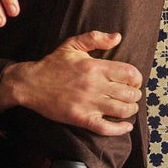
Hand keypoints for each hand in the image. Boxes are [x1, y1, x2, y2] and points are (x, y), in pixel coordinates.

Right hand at [0, 31, 142, 135]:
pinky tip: (125, 127)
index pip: (130, 74)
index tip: (133, 81)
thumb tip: (117, 37)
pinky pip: (106, 128)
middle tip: (131, 95)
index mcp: (95, 67)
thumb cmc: (52, 64)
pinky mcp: (81, 118)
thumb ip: (95, 38)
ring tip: (128, 108)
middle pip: (130, 94)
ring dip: (130, 110)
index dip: (137, 79)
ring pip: (122, 111)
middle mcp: (94, 86)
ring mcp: (88, 104)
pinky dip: (120, 129)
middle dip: (135, 95)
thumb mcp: (72, 45)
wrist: (30, 84)